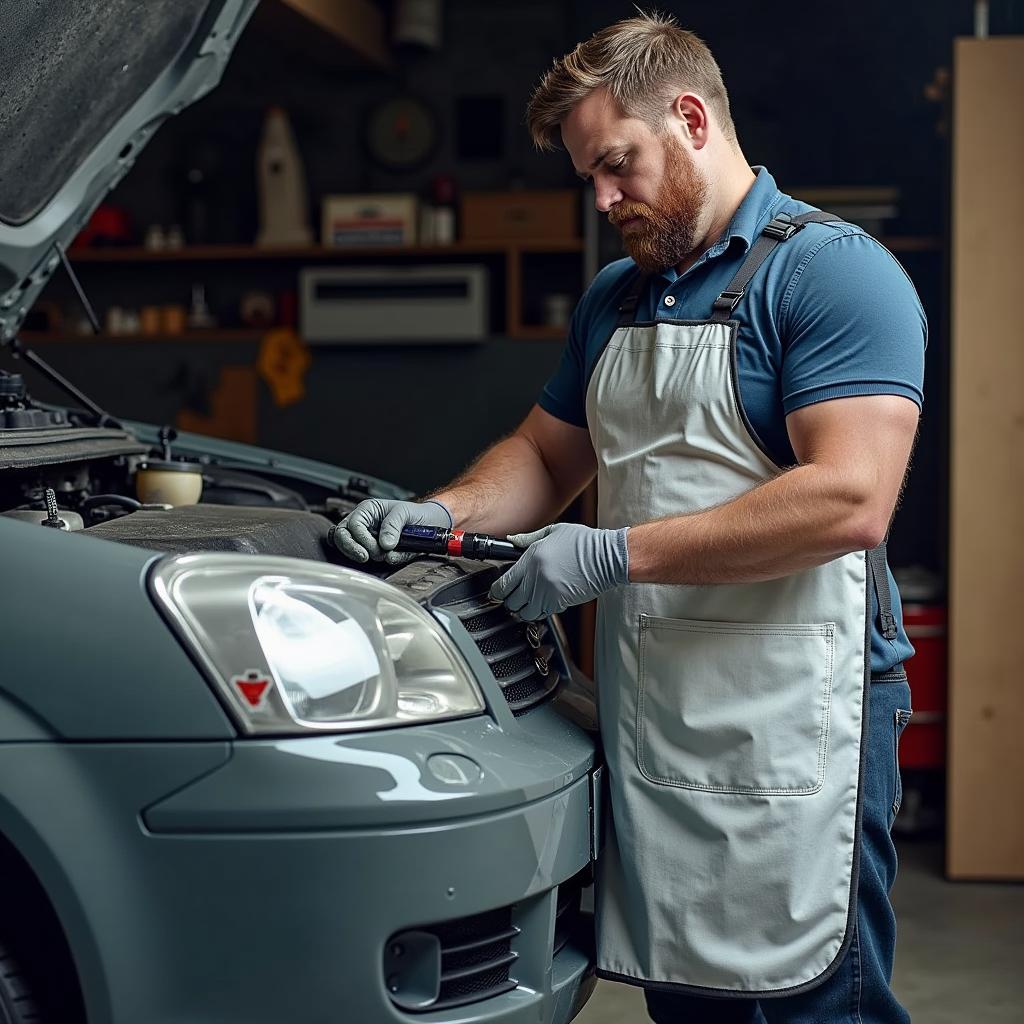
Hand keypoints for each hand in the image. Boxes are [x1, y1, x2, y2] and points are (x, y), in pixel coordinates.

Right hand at [332, 498, 451, 564]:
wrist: (432, 523)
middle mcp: (364, 524)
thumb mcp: (405, 513)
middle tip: (367, 557)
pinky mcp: (376, 551)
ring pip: (350, 549)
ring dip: (367, 555)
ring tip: (385, 554)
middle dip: (354, 549)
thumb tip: (385, 544)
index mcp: (368, 510)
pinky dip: (383, 560)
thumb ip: (393, 526)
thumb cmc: (417, 513)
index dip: (360, 539)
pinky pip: (370, 559)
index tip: (373, 548)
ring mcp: (368, 538)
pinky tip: (394, 555)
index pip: (352, 525)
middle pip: (342, 537)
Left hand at [488, 523, 628, 620]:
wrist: (606, 558)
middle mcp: (536, 579)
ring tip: (529, 601)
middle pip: (511, 602)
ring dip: (524, 609)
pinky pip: (542, 614)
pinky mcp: (560, 603)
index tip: (498, 591)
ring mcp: (548, 593)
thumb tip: (512, 540)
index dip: (497, 591)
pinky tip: (544, 601)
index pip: (503, 584)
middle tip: (515, 595)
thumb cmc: (584, 543)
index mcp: (531, 559)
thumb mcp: (553, 532)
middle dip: (510, 600)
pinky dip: (540, 611)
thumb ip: (528, 539)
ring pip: (525, 612)